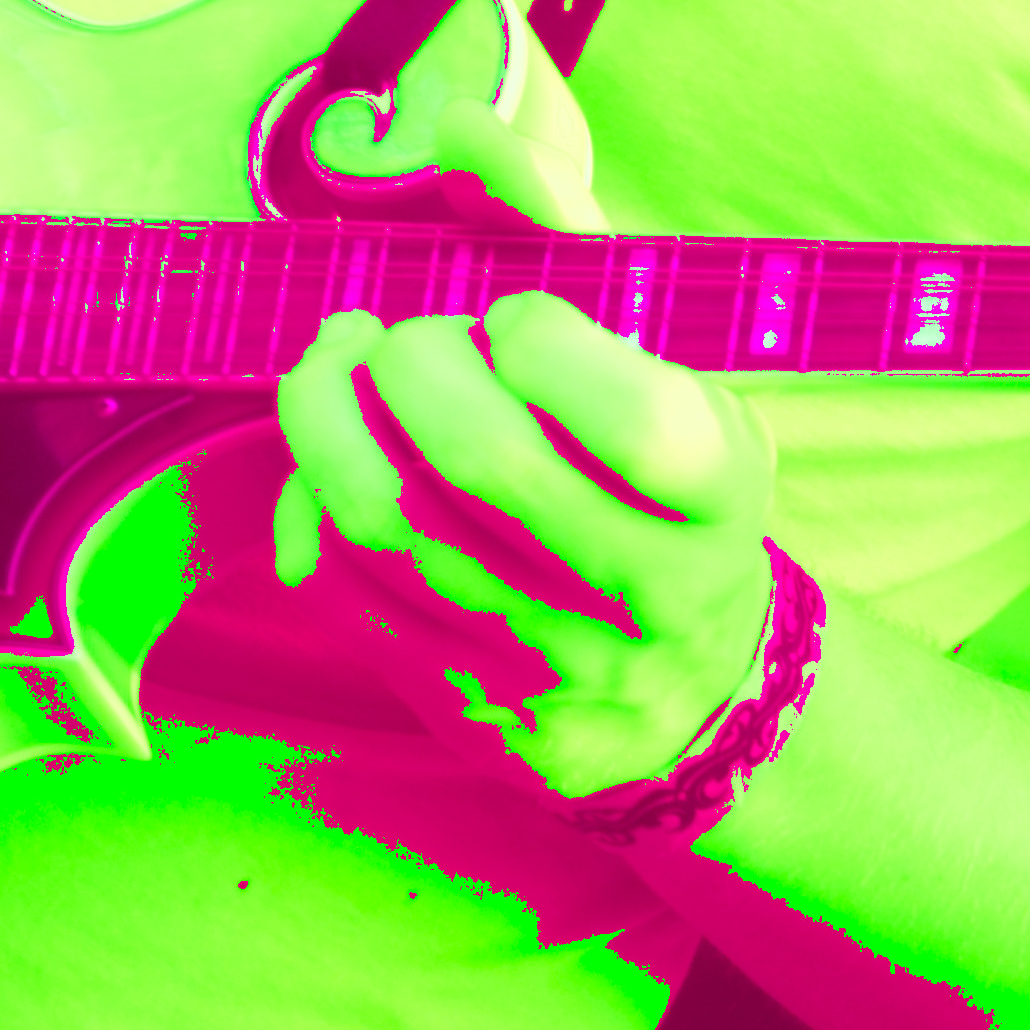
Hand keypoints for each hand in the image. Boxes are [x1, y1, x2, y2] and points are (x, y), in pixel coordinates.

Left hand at [275, 290, 774, 797]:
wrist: (691, 703)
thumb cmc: (675, 521)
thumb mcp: (706, 433)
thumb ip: (608, 371)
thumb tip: (455, 337)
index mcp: (719, 504)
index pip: (635, 421)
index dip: (543, 345)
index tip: (510, 326)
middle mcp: (644, 594)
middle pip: (483, 459)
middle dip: (413, 364)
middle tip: (406, 343)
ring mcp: (550, 663)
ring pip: (385, 523)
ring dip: (328, 420)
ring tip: (331, 371)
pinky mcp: (469, 703)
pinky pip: (345, 584)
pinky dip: (311, 505)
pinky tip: (322, 462)